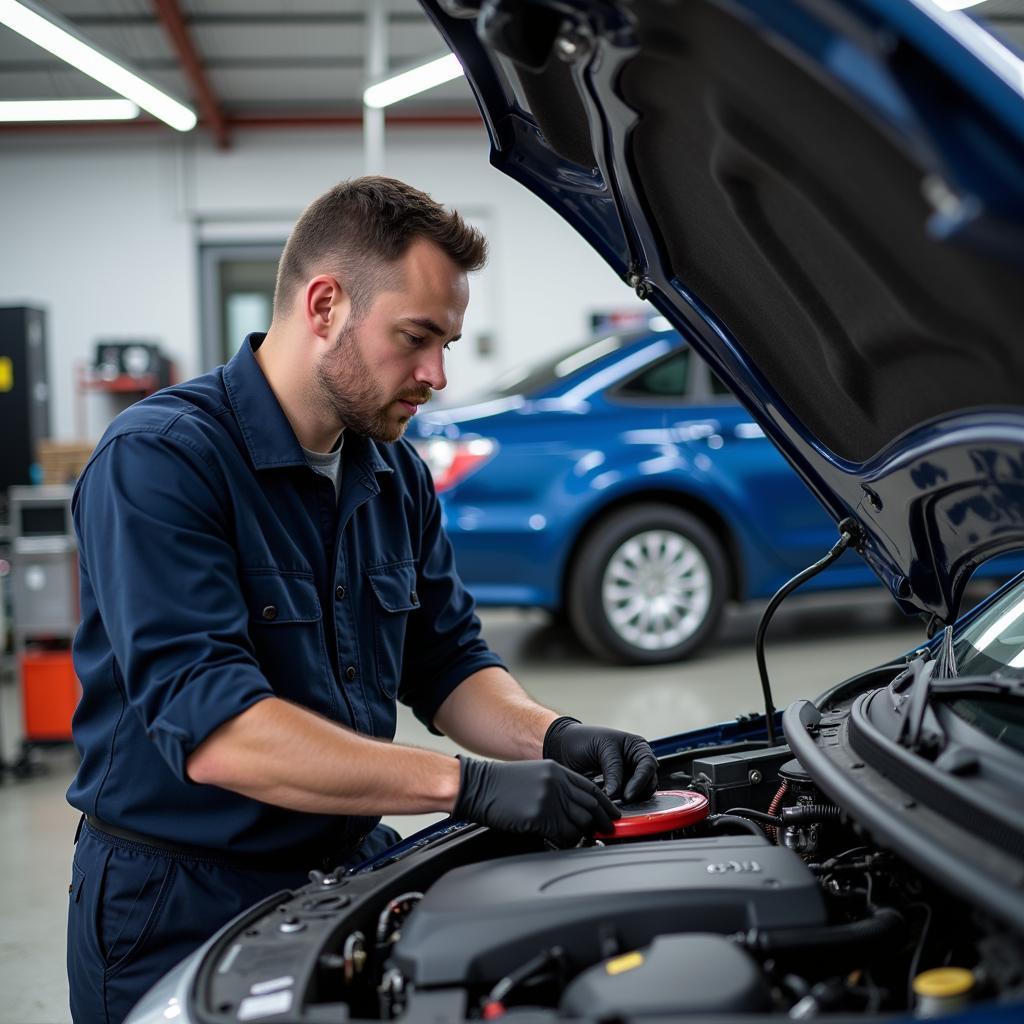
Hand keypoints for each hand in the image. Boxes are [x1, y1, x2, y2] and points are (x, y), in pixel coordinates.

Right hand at [452, 756, 619, 845]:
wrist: (478, 785)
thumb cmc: (502, 783)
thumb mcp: (535, 774)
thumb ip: (557, 786)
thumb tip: (574, 807)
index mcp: (556, 771)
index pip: (591, 788)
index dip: (605, 803)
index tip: (612, 814)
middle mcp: (556, 783)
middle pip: (589, 806)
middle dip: (601, 821)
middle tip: (606, 831)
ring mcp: (548, 800)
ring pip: (579, 823)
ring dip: (582, 834)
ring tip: (582, 839)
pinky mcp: (538, 817)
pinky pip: (562, 835)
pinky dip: (567, 842)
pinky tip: (564, 842)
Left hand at [543, 717, 657, 801]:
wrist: (564, 747)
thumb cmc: (584, 740)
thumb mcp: (601, 748)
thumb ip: (612, 769)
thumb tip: (617, 793)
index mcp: (636, 747)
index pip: (647, 765)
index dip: (640, 781)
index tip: (628, 795)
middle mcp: (636, 762)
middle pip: (648, 782)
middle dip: (637, 793)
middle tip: (621, 802)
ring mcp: (628, 776)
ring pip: (639, 793)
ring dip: (629, 800)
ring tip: (612, 803)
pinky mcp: (618, 788)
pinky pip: (625, 798)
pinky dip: (619, 803)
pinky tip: (608, 804)